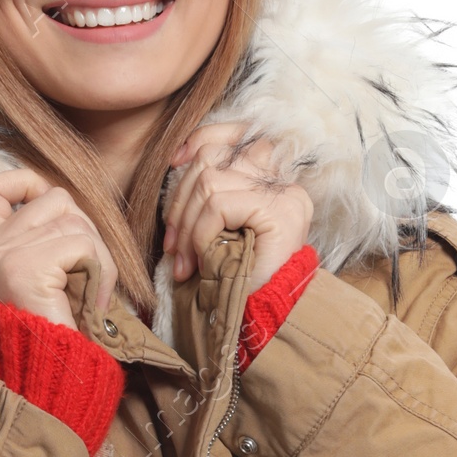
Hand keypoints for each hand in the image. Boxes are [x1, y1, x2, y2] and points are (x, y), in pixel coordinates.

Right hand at [0, 169, 119, 329]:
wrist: (48, 381)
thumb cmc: (55, 334)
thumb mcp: (42, 278)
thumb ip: (43, 240)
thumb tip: (71, 206)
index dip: (24, 182)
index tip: (49, 208)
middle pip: (54, 197)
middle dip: (85, 230)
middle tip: (87, 275)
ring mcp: (2, 257)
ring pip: (75, 219)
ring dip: (98, 255)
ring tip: (90, 293)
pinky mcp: (25, 269)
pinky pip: (82, 245)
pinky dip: (101, 271)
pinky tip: (92, 301)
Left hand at [162, 123, 313, 290]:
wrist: (264, 320)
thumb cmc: (236, 281)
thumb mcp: (217, 231)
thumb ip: (208, 196)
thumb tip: (177, 161)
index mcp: (270, 180)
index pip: (232, 137)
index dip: (198, 142)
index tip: (173, 163)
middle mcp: (282, 182)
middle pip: (213, 158)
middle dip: (180, 202)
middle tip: (173, 246)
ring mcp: (284, 195)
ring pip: (209, 181)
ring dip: (187, 225)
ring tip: (185, 261)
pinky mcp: (279, 211)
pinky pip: (218, 204)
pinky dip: (200, 233)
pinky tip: (202, 261)